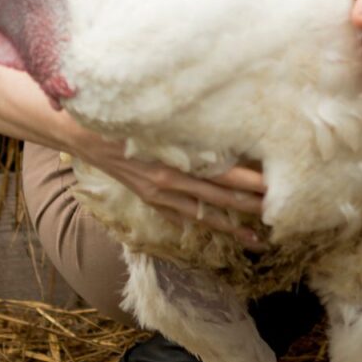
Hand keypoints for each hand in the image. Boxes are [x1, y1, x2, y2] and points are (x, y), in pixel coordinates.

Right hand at [76, 135, 267, 250]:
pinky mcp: (150, 199)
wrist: (84, 135)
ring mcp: (159, 195)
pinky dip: (200, 221)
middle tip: (277, 217)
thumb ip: (189, 134)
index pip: (222, 174)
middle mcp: (169, 182)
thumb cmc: (123, 121)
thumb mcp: (159, 124)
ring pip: (203, 214)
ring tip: (255, 239)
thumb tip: (224, 139)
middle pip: (218, 197)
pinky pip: (180, 215)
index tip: (273, 187)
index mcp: (175, 161)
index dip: (248, 182)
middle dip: (248, 208)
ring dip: (230, 226)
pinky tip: (217, 230)